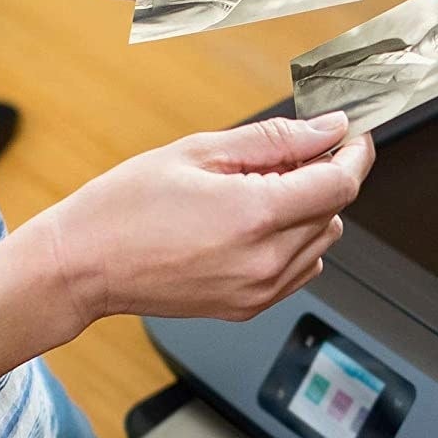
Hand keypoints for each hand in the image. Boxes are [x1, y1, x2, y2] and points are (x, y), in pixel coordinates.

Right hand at [29, 113, 374, 331]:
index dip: (355, 153)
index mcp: (254, 216)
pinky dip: (292, 243)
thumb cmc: (124, 207)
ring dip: (307, 212)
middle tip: (277, 157)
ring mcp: (259, 291)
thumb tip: (328, 129)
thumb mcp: (200, 151)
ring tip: (253, 192)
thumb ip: (275, 141)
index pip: (341, 183)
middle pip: (335, 212)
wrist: (82, 267)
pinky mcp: (249, 308)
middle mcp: (265, 261)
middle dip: (320, 177)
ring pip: (322, 242)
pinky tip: (249, 225)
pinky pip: (300, 269)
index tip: (354, 134)